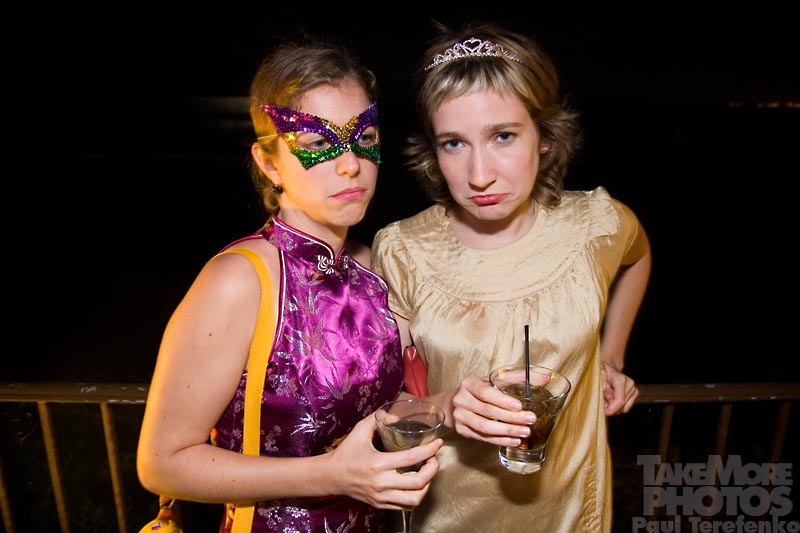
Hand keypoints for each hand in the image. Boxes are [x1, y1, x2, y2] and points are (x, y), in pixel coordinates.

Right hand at [326, 411, 442, 509]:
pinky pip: (406, 506)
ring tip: (427, 473)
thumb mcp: (359, 430)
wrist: (330, 476)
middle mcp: (381, 483)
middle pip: (418, 482)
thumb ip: (378, 418)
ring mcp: (382, 497)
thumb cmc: (346, 452)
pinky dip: (416, 496)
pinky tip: (416, 484)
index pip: (412, 458)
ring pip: (415, 499)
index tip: (438, 443)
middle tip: (433, 459)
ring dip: (427, 486)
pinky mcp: (381, 505)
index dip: (430, 450)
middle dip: (433, 470)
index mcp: (378, 463)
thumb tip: (397, 416)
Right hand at [450, 375, 535, 447]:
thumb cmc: (479, 390)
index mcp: (469, 384)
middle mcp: (461, 400)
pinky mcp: (462, 430)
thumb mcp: (493, 380)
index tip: (519, 406)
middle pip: (487, 411)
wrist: (453, 403)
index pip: (485, 392)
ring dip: (507, 431)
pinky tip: (514, 440)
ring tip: (525, 432)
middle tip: (530, 420)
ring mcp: (460, 416)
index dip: (502, 400)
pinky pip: (483, 438)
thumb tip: (545, 377)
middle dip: (511, 417)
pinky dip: (500, 440)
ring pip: (485, 427)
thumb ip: (518, 377)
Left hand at [601, 361, 638, 414]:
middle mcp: (630, 384)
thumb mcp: (598, 378)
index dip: (611, 409)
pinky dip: (618, 407)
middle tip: (602, 404)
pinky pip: (626, 408)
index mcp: (620, 379)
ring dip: (614, 408)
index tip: (604, 412)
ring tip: (606, 400)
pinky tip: (613, 401)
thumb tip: (608, 398)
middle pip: (621, 406)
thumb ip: (603, 387)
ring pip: (624, 408)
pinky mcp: (635, 394)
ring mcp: (634, 389)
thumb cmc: (602, 373)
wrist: (609, 368)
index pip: (619, 400)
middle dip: (610, 408)